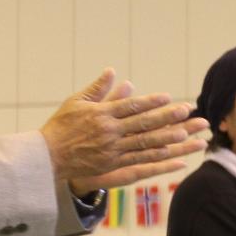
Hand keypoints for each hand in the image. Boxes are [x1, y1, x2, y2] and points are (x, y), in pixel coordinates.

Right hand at [43, 69, 208, 196]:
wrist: (47, 156)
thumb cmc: (61, 126)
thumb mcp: (76, 102)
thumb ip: (98, 88)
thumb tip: (113, 71)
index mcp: (101, 114)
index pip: (131, 106)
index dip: (150, 102)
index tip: (168, 97)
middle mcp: (109, 131)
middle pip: (143, 123)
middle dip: (167, 117)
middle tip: (188, 111)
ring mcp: (112, 149)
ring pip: (145, 143)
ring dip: (168, 138)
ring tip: (187, 133)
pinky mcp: (113, 165)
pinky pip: (139, 161)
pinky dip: (157, 158)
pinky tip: (174, 156)